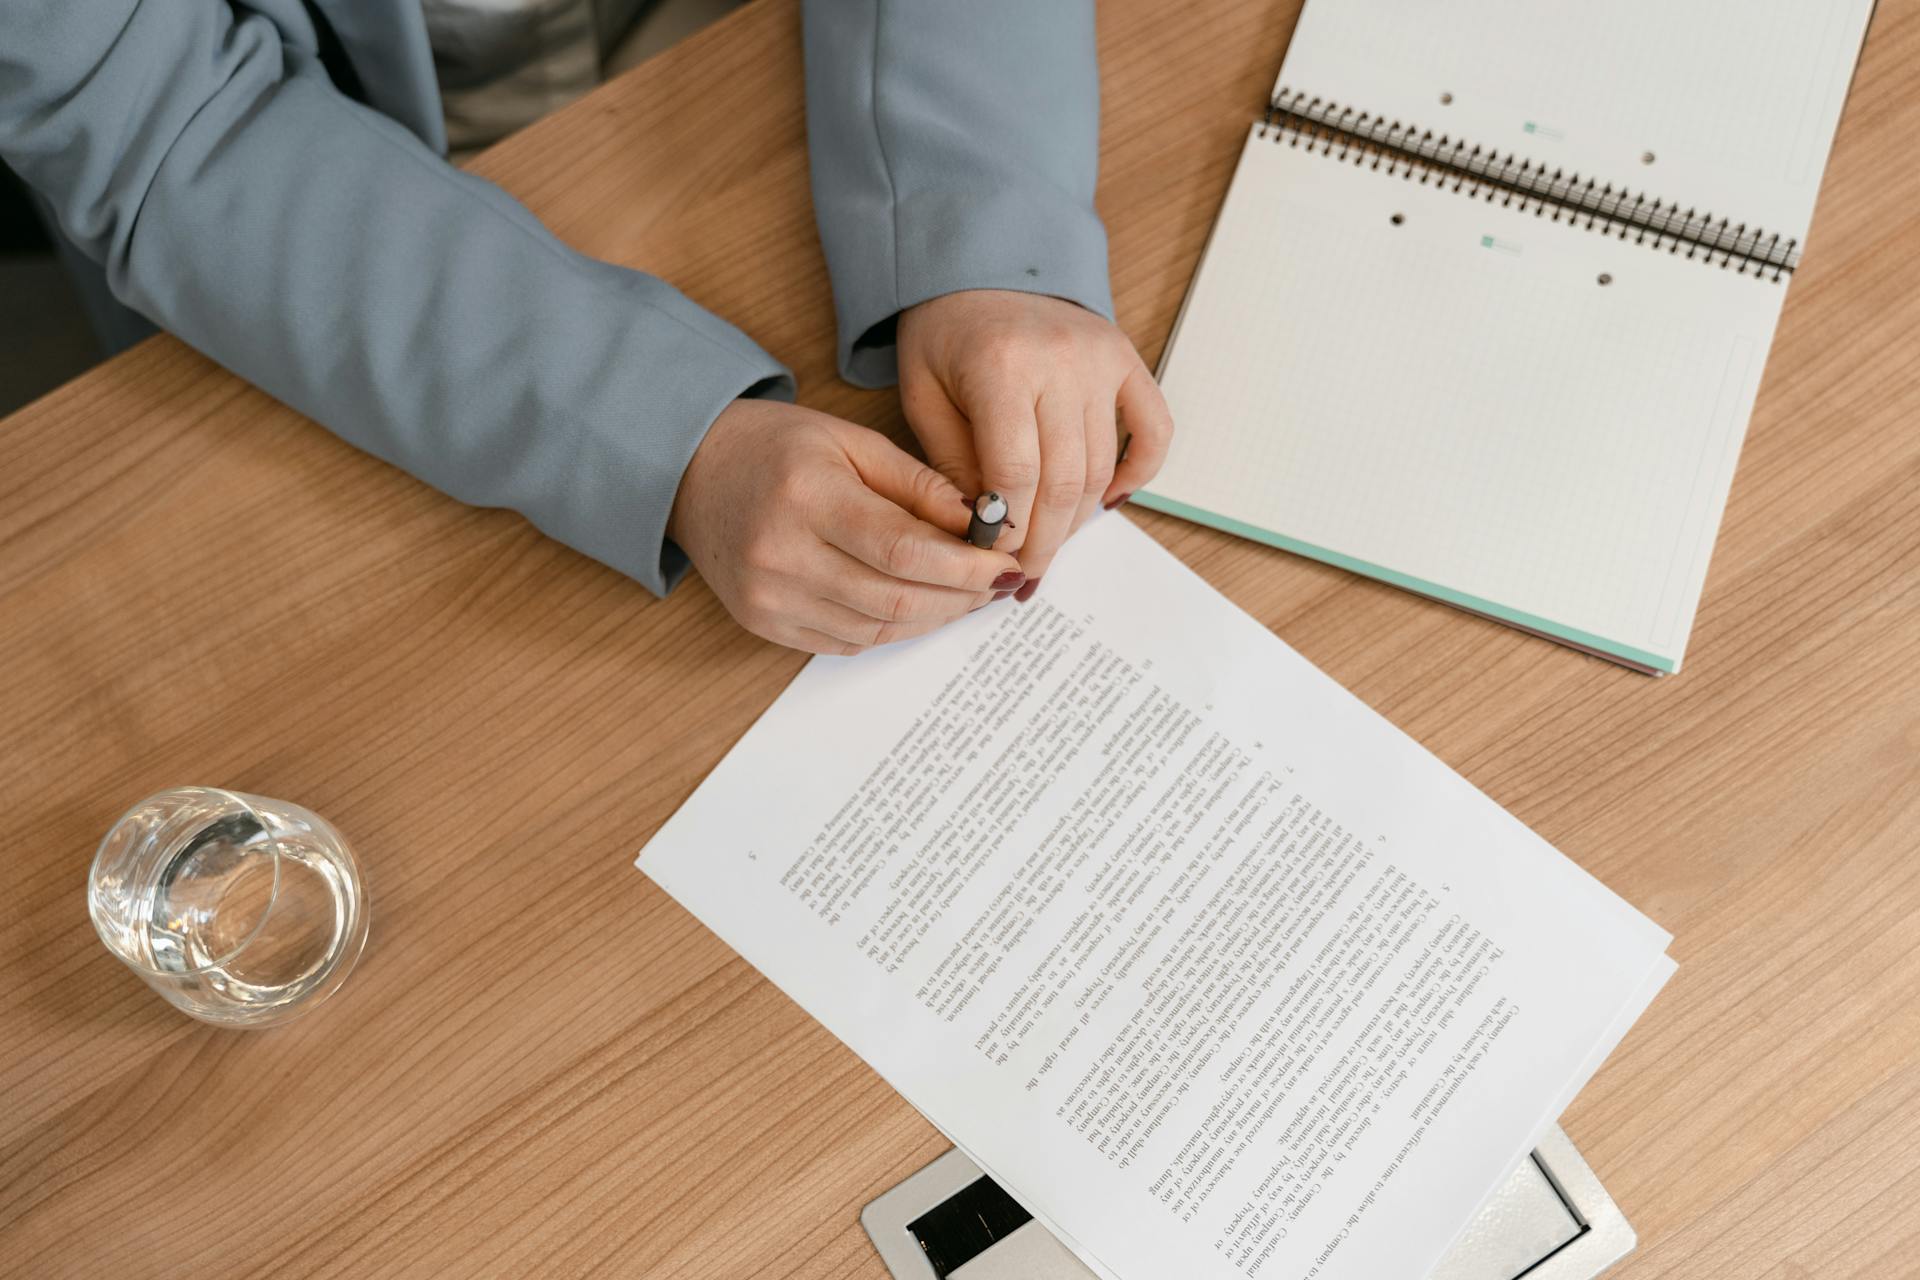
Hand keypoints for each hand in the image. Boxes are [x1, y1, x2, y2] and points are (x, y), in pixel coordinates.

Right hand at [668, 399, 1025, 654]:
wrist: (691, 472)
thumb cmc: (776, 448)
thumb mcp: (853, 443)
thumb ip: (920, 486)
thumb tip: (985, 526)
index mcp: (807, 497)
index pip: (903, 551)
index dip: (965, 566)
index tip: (1006, 564)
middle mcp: (781, 555)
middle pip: (894, 598)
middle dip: (959, 597)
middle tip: (997, 584)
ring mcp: (768, 597)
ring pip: (876, 628)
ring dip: (933, 617)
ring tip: (966, 595)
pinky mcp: (763, 623)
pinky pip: (847, 642)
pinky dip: (893, 627)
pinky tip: (918, 605)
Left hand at [896, 290, 1173, 595]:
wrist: (978, 265)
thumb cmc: (944, 335)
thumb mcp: (924, 396)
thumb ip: (953, 463)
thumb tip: (987, 533)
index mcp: (1001, 366)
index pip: (1015, 472)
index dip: (1007, 527)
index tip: (993, 558)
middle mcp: (1060, 361)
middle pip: (1063, 479)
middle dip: (1044, 539)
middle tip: (1026, 573)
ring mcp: (1100, 360)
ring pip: (1101, 466)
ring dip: (1079, 519)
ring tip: (1051, 546)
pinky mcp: (1126, 360)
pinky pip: (1154, 429)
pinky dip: (1139, 472)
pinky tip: (1108, 502)